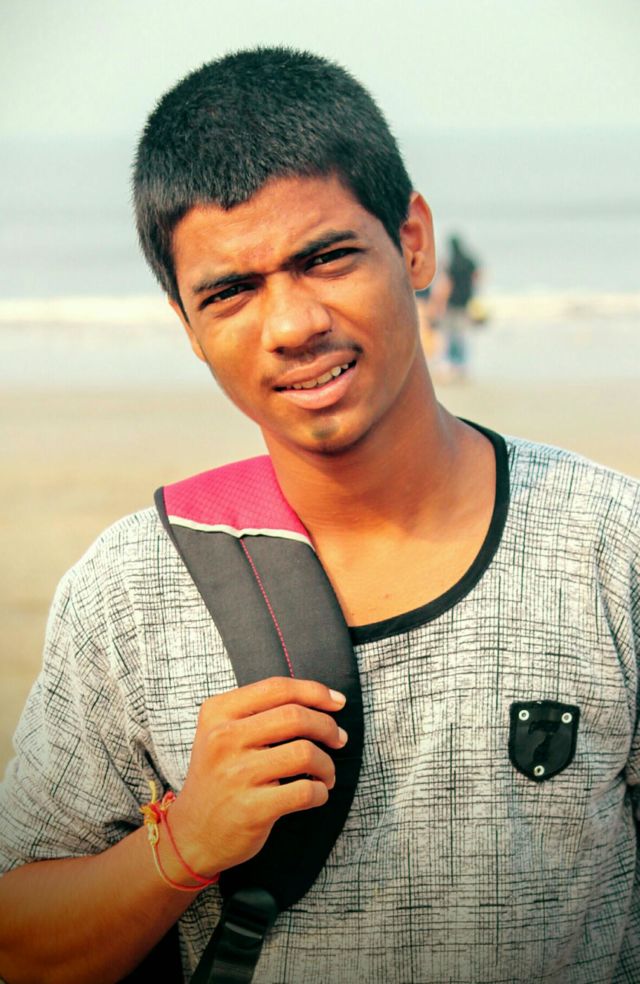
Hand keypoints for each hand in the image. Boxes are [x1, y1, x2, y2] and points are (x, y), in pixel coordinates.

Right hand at [166, 677, 346, 877]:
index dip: (314, 692)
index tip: (337, 702)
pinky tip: (316, 794)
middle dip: (327, 726)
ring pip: (304, 753)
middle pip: (295, 716)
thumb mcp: (222, 733)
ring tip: (326, 774)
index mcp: (218, 712)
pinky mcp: (250, 809)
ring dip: (327, 764)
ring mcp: (236, 774)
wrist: (191, 835)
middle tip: (338, 739)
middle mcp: (224, 739)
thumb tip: (322, 702)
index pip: (277, 688)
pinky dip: (320, 792)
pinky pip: (304, 791)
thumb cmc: (219, 777)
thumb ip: (259, 712)